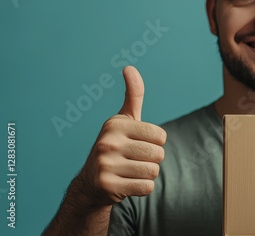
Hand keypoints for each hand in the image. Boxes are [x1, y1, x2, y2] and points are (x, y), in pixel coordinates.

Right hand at [74, 65, 166, 206]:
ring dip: (147, 174)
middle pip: (158, 154)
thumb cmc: (116, 146)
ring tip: (130, 171)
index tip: (139, 144)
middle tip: (134, 160)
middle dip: (152, 160)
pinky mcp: (107, 185)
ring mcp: (105, 164)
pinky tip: (127, 183)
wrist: (92, 183)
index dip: (156, 143)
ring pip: (153, 171)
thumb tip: (129, 67)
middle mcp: (107, 142)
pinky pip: (146, 187)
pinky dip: (142, 188)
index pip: (161, 136)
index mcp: (115, 124)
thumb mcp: (124, 120)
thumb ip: (133, 95)